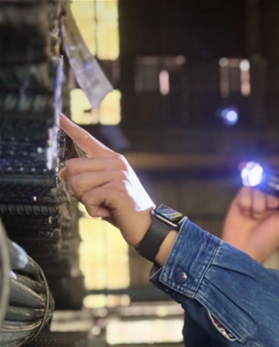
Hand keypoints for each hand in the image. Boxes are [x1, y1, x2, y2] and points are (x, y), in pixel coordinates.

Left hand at [58, 114, 154, 247]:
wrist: (148, 226)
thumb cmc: (123, 210)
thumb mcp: (102, 191)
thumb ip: (85, 179)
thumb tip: (61, 173)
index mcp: (112, 160)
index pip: (87, 140)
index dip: (71, 128)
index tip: (58, 116)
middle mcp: (115, 163)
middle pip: (71, 167)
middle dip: (76, 188)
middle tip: (96, 199)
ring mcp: (118, 174)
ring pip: (77, 183)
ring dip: (85, 200)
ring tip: (104, 205)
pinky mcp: (117, 188)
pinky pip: (88, 198)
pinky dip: (94, 210)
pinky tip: (109, 211)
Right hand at [221, 174, 278, 262]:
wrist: (241, 249)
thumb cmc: (265, 241)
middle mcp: (272, 200)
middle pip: (275, 183)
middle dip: (272, 196)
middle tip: (270, 209)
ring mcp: (257, 198)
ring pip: (259, 186)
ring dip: (258, 202)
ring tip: (255, 216)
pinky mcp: (242, 198)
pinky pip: (246, 189)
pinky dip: (246, 201)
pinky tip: (246, 213)